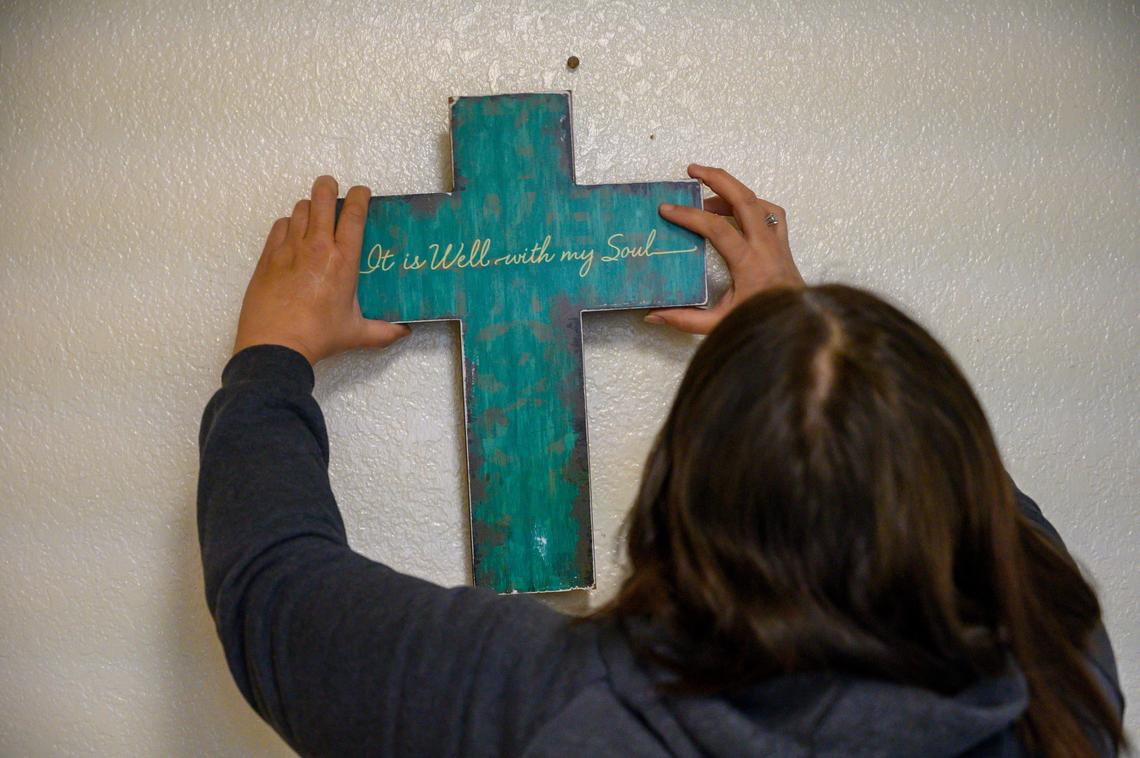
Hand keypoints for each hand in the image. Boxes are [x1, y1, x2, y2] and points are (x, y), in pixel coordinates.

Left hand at [233, 176, 410, 364]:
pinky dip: (287, 224)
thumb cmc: (318, 336)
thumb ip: (384, 332)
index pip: (353, 214)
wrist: (276, 344)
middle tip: (331, 185)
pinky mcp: (269, 256)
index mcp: (343, 260)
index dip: (359, 196)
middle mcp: (317, 247)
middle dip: (327, 186)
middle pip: (321, 198)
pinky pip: (278, 226)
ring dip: (308, 206)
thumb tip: (405, 332)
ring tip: (313, 212)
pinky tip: (291, 233)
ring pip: (299, 209)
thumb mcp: (356, 333)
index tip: (361, 191)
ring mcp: (289, 248)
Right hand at [646, 164, 802, 333]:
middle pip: (744, 199)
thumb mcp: (719, 325)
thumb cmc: (759, 323)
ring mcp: (777, 242)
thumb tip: (653, 315)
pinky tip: (735, 210)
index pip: (717, 228)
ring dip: (732, 190)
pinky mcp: (783, 244)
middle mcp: (765, 246)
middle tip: (691, 170)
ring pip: (758, 202)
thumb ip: (685, 320)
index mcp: (749, 262)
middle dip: (717, 178)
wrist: (797, 325)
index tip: (667, 210)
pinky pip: (770, 212)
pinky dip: (752, 203)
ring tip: (707, 191)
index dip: (690, 216)